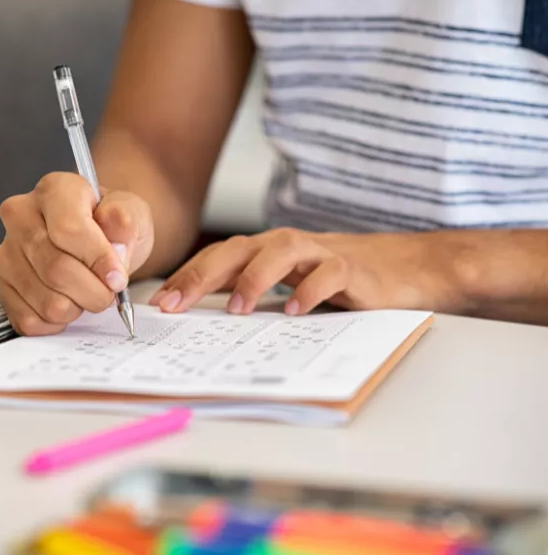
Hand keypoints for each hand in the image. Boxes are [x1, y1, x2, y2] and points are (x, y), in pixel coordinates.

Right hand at [0, 172, 153, 335]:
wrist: (97, 242)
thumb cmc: (111, 227)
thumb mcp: (132, 214)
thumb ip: (126, 224)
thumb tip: (115, 248)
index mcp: (54, 190)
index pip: (68, 230)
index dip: (98, 260)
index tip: (118, 278)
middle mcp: (21, 217)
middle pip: (56, 269)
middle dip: (93, 291)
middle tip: (109, 291)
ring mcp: (7, 253)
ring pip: (46, 300)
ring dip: (77, 307)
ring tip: (87, 293)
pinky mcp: (3, 286)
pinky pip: (30, 319)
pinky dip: (57, 322)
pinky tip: (69, 304)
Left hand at [149, 228, 468, 315]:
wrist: (405, 267)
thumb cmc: (338, 280)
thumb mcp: (289, 286)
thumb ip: (254, 294)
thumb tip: (204, 320)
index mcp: (267, 251)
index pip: (219, 257)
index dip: (188, 276)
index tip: (160, 304)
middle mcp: (288, 246)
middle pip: (238, 249)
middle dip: (203, 274)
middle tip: (177, 303)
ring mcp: (321, 253)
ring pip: (281, 252)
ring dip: (255, 278)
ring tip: (237, 309)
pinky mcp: (354, 268)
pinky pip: (329, 273)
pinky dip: (310, 290)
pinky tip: (295, 311)